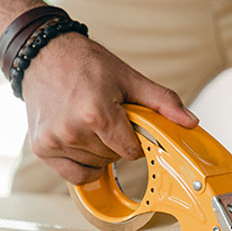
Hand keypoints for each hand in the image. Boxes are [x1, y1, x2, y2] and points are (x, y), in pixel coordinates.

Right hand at [21, 33, 197, 183]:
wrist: (43, 55)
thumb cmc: (85, 64)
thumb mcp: (129, 78)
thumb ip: (162, 102)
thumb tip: (190, 122)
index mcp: (96, 113)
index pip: (131, 151)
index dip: (134, 140)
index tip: (127, 124)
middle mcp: (72, 131)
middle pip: (112, 159)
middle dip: (115, 143)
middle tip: (105, 117)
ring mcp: (54, 141)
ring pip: (94, 166)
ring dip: (98, 151)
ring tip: (88, 123)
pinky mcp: (42, 148)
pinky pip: (74, 175)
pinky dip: (82, 165)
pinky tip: (80, 143)